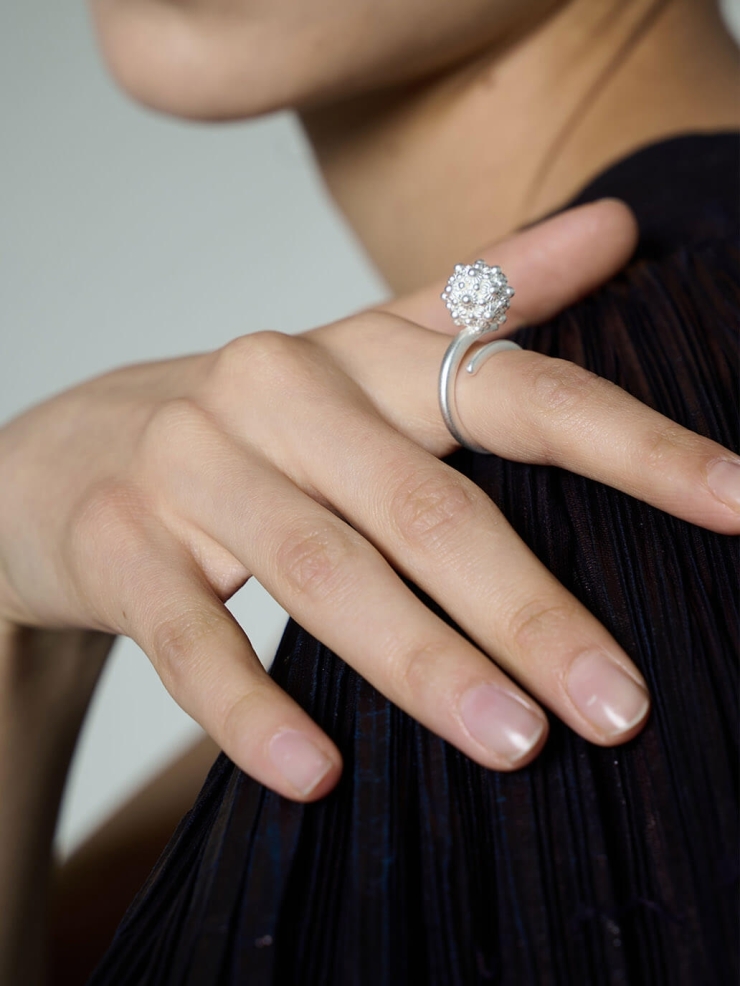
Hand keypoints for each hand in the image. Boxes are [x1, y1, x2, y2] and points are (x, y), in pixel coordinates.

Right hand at [1, 201, 736, 801]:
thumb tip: (616, 226)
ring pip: (323, 573)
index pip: (514, 389)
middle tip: (617, 705)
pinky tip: (319, 775)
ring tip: (514, 745)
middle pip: (426, 507)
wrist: (63, 452)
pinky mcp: (116, 544)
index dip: (634, 445)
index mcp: (356, 354)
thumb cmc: (245, 424)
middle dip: (531, 611)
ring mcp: (189, 467)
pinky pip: (192, 638)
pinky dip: (254, 710)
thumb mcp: (362, 351)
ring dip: (423, 665)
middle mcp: (277, 393)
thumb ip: (483, 297)